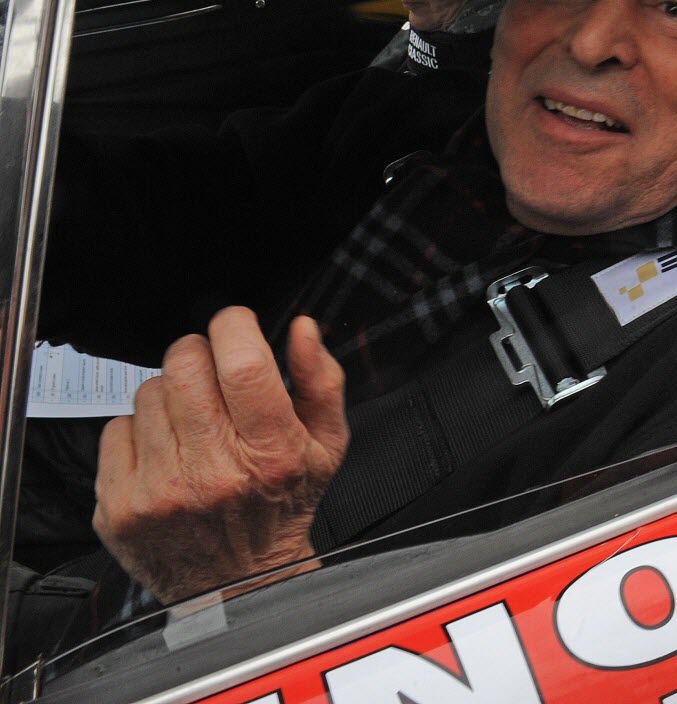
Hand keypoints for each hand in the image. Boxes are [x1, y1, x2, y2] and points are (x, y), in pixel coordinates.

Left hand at [94, 309, 347, 603]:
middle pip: (185, 365)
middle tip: (212, 372)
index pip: (242, 362)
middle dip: (199, 352)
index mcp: (270, 451)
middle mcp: (214, 471)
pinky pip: (115, 428)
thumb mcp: (326, 446)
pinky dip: (139, 432)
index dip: (234, 325)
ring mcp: (161, 490)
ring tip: (192, 424)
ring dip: (171, 395)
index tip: (236, 325)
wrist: (238, 585)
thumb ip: (321, 381)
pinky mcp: (120, 507)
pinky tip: (165, 453)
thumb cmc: (283, 507)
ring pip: (149, 391)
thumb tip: (303, 329)